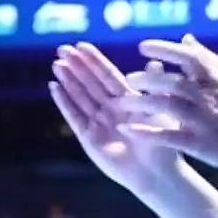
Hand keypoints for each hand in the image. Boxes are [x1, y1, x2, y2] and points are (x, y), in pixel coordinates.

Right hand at [49, 42, 185, 195]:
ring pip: (80, 96)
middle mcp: (111, 109)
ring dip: (68, 80)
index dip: (95, 61)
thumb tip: (156, 62)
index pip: (108, 75)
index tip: (81, 45)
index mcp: (128, 100)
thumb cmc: (163, 143)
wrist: (156, 173)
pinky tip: (54, 87)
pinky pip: (74, 116)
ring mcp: (98, 122)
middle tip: (62, 48)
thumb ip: (153, 88)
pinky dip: (64, 102)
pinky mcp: (89, 137)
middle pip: (90, 83)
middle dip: (77, 66)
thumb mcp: (160, 112)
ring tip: (57, 63)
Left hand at [111, 33, 217, 171]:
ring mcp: (204, 120)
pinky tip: (128, 129)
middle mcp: (209, 96)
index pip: (187, 57)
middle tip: (128, 79)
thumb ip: (205, 57)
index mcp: (216, 77)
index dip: (164, 50)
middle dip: (148, 80)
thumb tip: (184, 38)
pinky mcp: (200, 143)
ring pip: (168, 107)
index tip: (142, 47)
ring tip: (120, 103)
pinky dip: (148, 132)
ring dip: (142, 104)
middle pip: (173, 83)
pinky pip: (169, 136)